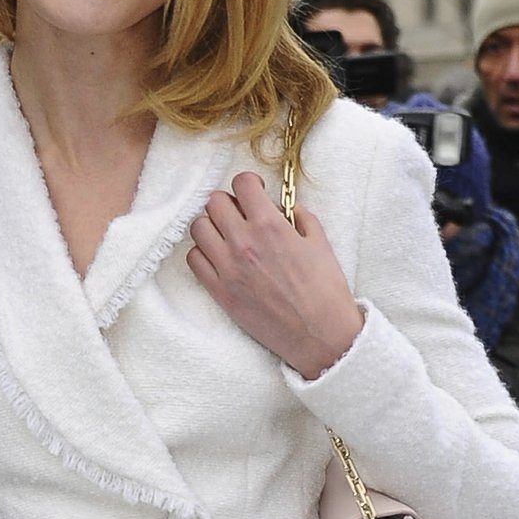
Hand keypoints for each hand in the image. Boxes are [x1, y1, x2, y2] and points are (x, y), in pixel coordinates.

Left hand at [188, 171, 364, 379]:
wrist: (319, 334)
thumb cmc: (325, 289)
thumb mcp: (320, 242)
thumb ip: (299, 216)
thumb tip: (282, 205)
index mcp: (270, 226)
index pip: (241, 183)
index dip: (249, 183)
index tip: (254, 191)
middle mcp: (243, 242)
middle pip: (214, 202)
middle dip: (229, 202)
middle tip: (241, 214)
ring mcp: (227, 267)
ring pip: (198, 227)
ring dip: (212, 226)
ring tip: (228, 235)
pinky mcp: (218, 290)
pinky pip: (193, 259)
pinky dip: (203, 253)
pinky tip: (220, 257)